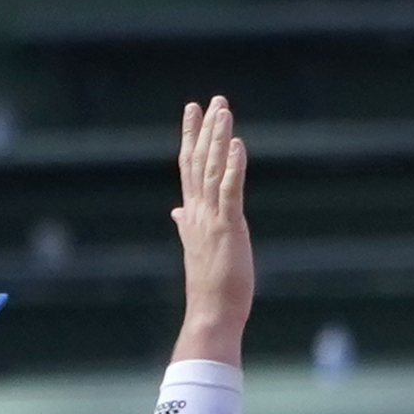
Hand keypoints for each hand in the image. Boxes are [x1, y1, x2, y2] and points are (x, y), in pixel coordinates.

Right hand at [170, 97, 252, 363]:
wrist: (210, 313)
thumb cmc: (209, 286)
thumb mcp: (197, 247)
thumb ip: (186, 225)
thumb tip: (176, 212)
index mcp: (192, 214)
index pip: (189, 167)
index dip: (190, 136)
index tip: (192, 110)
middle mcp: (198, 211)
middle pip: (199, 161)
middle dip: (205, 129)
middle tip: (213, 100)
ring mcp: (212, 218)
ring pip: (213, 170)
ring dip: (218, 138)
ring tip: (223, 111)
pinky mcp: (228, 228)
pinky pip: (230, 191)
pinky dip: (234, 167)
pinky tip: (237, 145)